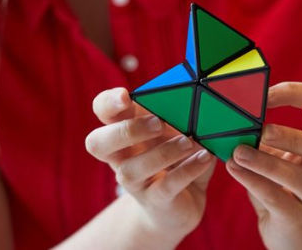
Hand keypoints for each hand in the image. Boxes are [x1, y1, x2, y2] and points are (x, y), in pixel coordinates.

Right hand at [85, 87, 215, 242]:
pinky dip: (187, 170)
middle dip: (127, 130)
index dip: (108, 102)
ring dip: (162, 153)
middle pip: (97, 143)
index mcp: (124, 128)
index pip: (102, 109)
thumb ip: (181, 113)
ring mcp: (135, 182)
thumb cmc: (176, 155)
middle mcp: (121, 156)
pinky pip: (165, 187)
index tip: (125, 96)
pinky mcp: (156, 201)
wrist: (179, 205)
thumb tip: (198, 98)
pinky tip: (203, 157)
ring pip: (130, 170)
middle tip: (159, 123)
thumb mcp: (178, 129)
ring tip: (188, 142)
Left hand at [226, 82, 301, 249]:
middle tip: (262, 131)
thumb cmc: (287, 182)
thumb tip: (234, 111)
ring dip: (268, 164)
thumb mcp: (283, 152)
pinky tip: (235, 169)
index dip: (292, 92)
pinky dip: (254, 182)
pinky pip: (279, 200)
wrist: (298, 233)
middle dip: (294, 137)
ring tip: (239, 152)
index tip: (261, 94)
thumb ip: (266, 134)